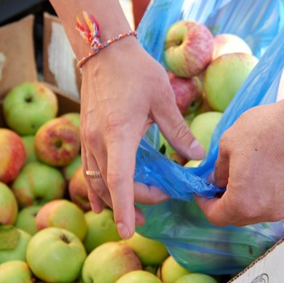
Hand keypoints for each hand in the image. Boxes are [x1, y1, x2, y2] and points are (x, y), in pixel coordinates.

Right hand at [80, 37, 204, 238]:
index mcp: (119, 132)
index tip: (130, 231)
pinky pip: (89, 171)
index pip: (120, 179)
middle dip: (136, 200)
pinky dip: (99, 190)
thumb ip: (178, 131)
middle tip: (164, 197)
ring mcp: (88, 140)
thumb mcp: (163, 98)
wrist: (103, 51)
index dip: (125, 207)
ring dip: (116, 200)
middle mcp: (98, 141)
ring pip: (97, 182)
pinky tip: (104, 204)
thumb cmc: (136, 71)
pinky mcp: (86, 137)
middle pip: (113, 185)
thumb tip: (197, 157)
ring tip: (137, 214)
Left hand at [195, 96, 283, 225]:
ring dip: (241, 200)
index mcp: (242, 203)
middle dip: (222, 203)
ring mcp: (283, 207)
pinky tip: (259, 174)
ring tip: (238, 176)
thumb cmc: (266, 130)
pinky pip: (270, 203)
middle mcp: (264, 212)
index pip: (216, 217)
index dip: (204, 204)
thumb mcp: (228, 144)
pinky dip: (259, 195)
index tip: (202, 190)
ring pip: (253, 212)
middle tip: (217, 182)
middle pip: (235, 217)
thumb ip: (217, 169)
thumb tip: (215, 181)